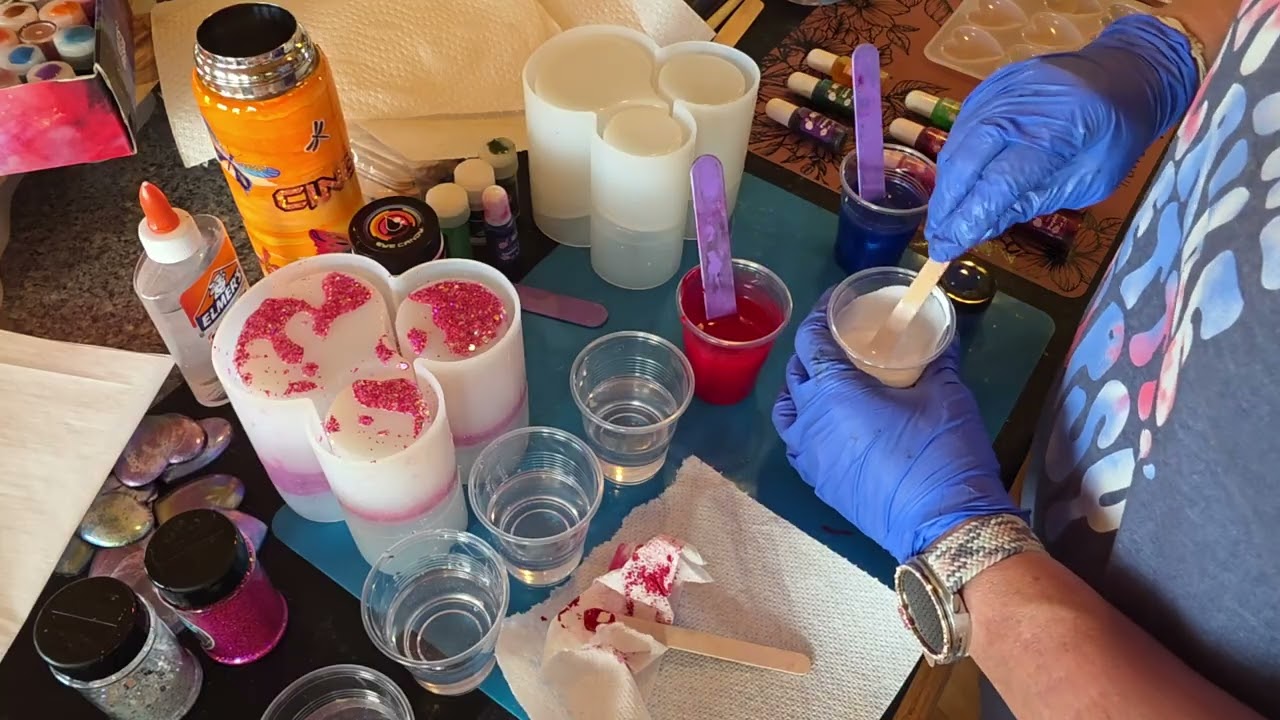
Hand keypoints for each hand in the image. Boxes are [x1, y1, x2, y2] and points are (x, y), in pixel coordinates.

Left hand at [771, 292, 1016, 562]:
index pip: (810, 340)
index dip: (819, 315)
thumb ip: (938, 358)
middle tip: (838, 342)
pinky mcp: (819, 483)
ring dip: (799, 391)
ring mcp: (810, 455)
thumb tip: (943, 335)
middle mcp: (811, 420)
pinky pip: (797, 445)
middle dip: (810, 352)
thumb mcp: (947, 393)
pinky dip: (804, 426)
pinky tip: (827, 424)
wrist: (943, 523)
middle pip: (794, 373)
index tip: (835, 305)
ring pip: (786, 412)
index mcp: (834, 390)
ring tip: (824, 382)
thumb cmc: (943, 451)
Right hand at [926, 15, 1198, 261]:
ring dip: (946, 185)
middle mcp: (1022, 105)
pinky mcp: (990, 86)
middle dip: (947, 204)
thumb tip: (979, 229)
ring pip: (958, 143)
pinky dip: (955, 160)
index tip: (947, 248)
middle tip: (937, 237)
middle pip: (967, 160)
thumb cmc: (1115, 136)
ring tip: (942, 218)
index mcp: (1058, 130)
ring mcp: (1001, 90)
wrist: (1124, 71)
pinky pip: (962, 128)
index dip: (969, 218)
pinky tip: (955, 185)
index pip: (1000, 182)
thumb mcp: (1088, 182)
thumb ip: (1032, 202)